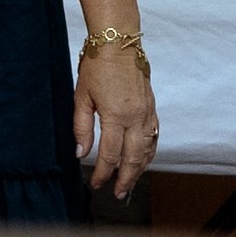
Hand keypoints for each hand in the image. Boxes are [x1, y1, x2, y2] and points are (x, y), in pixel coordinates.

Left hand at [74, 39, 157, 200]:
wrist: (119, 42)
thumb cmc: (97, 66)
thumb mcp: (81, 96)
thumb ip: (81, 126)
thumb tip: (81, 153)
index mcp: (116, 115)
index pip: (110, 154)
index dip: (103, 173)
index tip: (95, 183)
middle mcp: (136, 117)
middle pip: (133, 158)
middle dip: (125, 179)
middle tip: (118, 195)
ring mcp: (147, 113)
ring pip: (147, 150)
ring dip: (139, 169)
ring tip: (130, 184)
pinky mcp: (152, 107)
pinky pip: (154, 136)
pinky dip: (149, 152)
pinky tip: (143, 160)